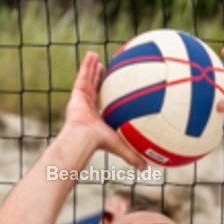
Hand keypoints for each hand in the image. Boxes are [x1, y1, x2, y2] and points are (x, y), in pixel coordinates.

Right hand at [64, 52, 146, 169]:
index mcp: (97, 117)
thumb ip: (133, 156)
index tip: (114, 89)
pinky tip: (92, 54)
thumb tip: (147, 169)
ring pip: (87, 79)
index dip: (108, 96)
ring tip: (95, 56)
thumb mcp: (122, 147)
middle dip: (98, 77)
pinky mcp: (77, 93)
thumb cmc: (101, 143)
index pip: (104, 104)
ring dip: (92, 68)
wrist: (84, 137)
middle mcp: (88, 106)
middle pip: (94, 88)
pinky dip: (87, 65)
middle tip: (104, 67)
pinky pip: (83, 75)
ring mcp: (81, 99)